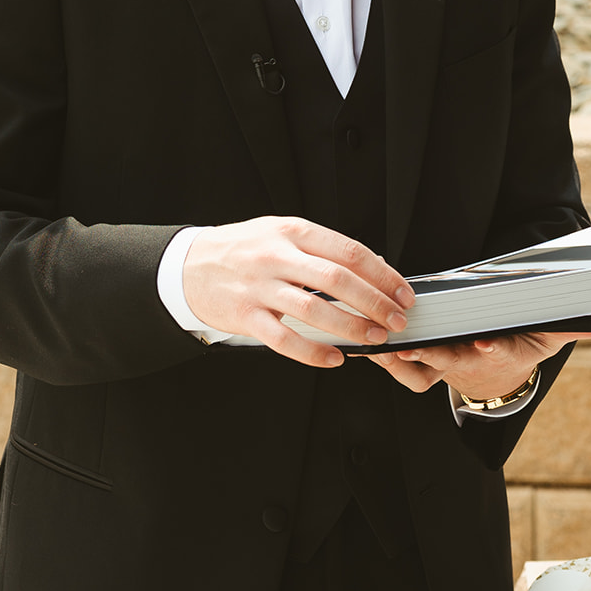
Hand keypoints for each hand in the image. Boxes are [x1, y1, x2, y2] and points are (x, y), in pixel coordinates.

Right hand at [183, 216, 415, 367]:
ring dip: (350, 328)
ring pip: (314, 311)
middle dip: (374, 303)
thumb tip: (372, 264)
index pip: (348, 252)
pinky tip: (335, 359)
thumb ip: (321, 247)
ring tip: (373, 339)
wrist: (188, 266)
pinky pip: (285, 340)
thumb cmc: (242, 249)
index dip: (382, 275)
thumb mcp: (280, 232)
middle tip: (396, 320)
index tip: (402, 293)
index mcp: (291, 231)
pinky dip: (313, 353)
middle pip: (337, 280)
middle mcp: (277, 256)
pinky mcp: (246, 316)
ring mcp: (260, 287)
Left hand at [368, 322, 590, 396]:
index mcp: (497, 352)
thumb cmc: (520, 345)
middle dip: (436, 355)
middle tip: (419, 348)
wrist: (496, 375)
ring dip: (406, 360)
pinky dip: (389, 357)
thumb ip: (575, 328)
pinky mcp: (424, 361)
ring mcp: (444, 364)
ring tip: (392, 348)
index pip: (497, 351)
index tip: (485, 343)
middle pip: (451, 360)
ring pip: (423, 367)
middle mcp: (468, 362)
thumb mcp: (547, 337)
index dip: (491, 348)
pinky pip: (403, 364)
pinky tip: (373, 343)